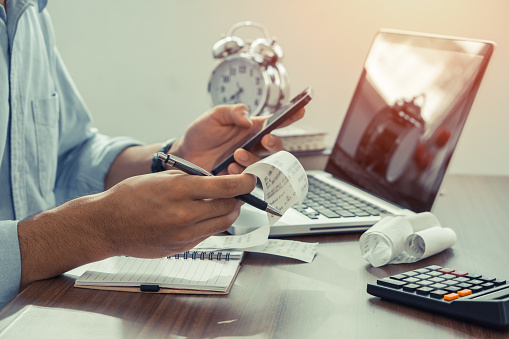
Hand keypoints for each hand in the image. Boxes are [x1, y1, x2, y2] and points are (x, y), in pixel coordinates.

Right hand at [99, 170, 255, 257]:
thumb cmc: (130, 197)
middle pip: (228, 207)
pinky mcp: (182, 248)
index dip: (244, 183)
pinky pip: (207, 235)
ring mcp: (184, 235)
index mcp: (179, 192)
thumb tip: (216, 182)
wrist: (108, 225)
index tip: (251, 180)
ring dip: (228, 212)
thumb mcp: (161, 178)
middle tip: (239, 192)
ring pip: (222, 224)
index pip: (225, 188)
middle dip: (238, 198)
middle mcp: (185, 215)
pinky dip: (211, 224)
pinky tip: (204, 216)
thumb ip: (191, 180)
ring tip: (225, 203)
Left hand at [171, 104, 304, 172]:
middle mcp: (254, 146)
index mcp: (252, 129)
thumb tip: (248, 118)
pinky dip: (242, 174)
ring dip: (253, 160)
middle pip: (276, 148)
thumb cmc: (201, 133)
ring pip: (265, 165)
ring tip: (236, 155)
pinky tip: (229, 168)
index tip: (300, 110)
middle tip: (266, 139)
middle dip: (275, 143)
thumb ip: (233, 112)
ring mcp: (248, 163)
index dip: (291, 116)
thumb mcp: (215, 115)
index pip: (276, 122)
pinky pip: (250, 180)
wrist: (185, 155)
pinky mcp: (240, 179)